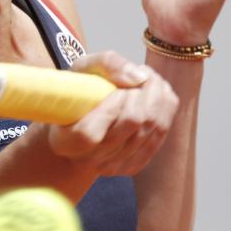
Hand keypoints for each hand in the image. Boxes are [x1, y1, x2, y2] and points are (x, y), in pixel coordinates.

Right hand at [46, 52, 178, 175]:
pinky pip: (160, 134)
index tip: (116, 87)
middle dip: (142, 91)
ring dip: (156, 96)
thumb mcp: (82, 69)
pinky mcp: (133, 166)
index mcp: (66, 141)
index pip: (90, 132)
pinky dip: (164, 109)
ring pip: (151, 127)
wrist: (79, 126)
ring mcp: (113, 167)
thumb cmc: (78, 93)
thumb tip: (140, 78)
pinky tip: (156, 94)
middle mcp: (89, 160)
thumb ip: (107, 64)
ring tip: (149, 80)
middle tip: (141, 74)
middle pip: (132, 123)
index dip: (111, 104)